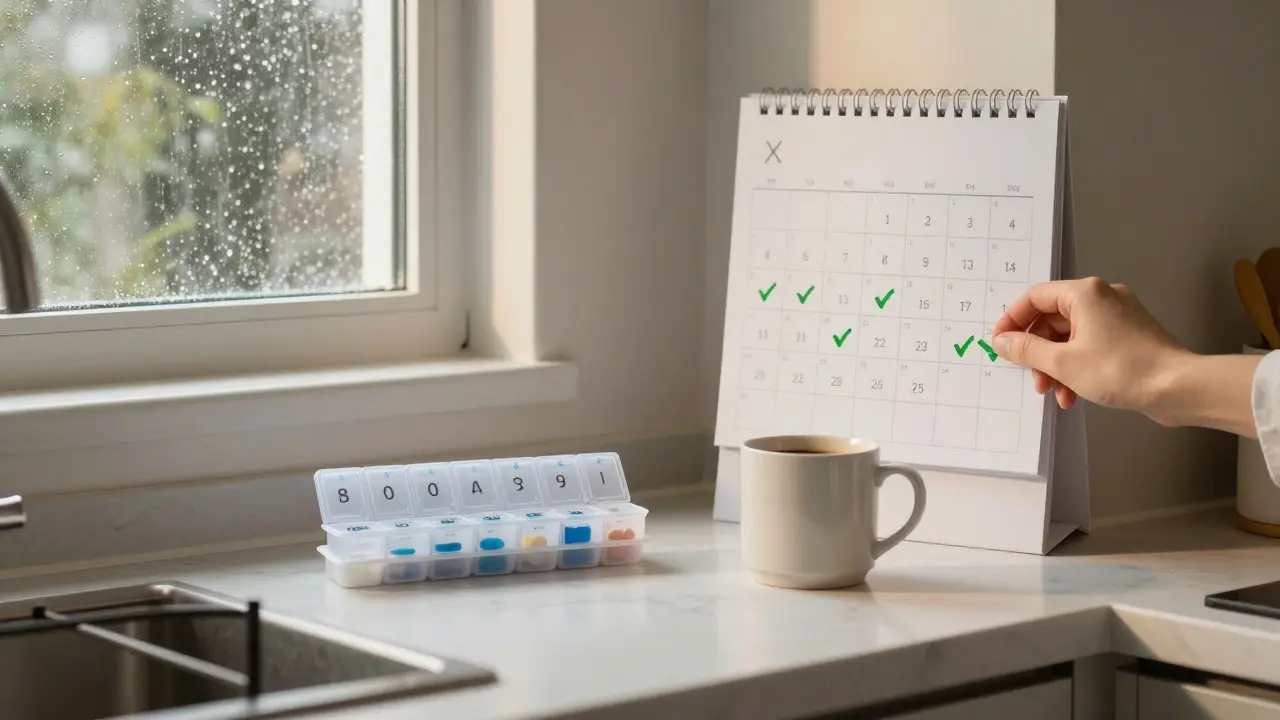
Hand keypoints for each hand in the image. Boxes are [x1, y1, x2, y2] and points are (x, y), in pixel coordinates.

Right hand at [991, 278, 1190, 416]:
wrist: (1178, 387)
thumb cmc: (1119, 369)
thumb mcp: (1063, 363)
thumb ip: (1026, 350)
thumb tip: (1001, 340)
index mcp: (1084, 293)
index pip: (1035, 297)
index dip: (1012, 320)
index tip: (999, 344)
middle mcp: (1101, 297)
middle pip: (1053, 319)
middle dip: (1037, 352)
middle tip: (1031, 378)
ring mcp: (1118, 316)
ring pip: (1070, 336)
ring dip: (1056, 366)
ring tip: (1054, 393)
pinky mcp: (1129, 336)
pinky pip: (1090, 345)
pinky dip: (1077, 367)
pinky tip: (1074, 394)